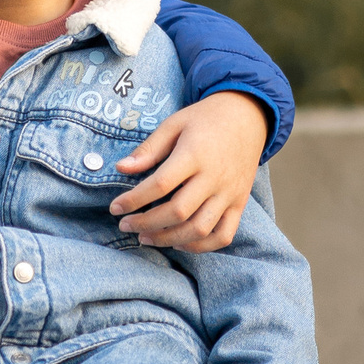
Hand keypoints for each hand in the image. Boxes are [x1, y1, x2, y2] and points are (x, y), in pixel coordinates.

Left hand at [109, 89, 269, 249]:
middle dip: (146, 224)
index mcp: (195, 154)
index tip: (115, 208)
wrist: (248, 117)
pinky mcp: (240, 204)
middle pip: (178, 212)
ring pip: (199, 229)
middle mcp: (214, 177)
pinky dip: (201, 246)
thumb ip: (149, 149)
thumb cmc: (205, 120)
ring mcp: (229, 193)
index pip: (161, 184)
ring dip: (169, 239)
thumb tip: (121, 168)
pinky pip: (223, 235)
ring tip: (146, 237)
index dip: (134, 200)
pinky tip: (179, 243)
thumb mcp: (174, 124)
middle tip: (126, 225)